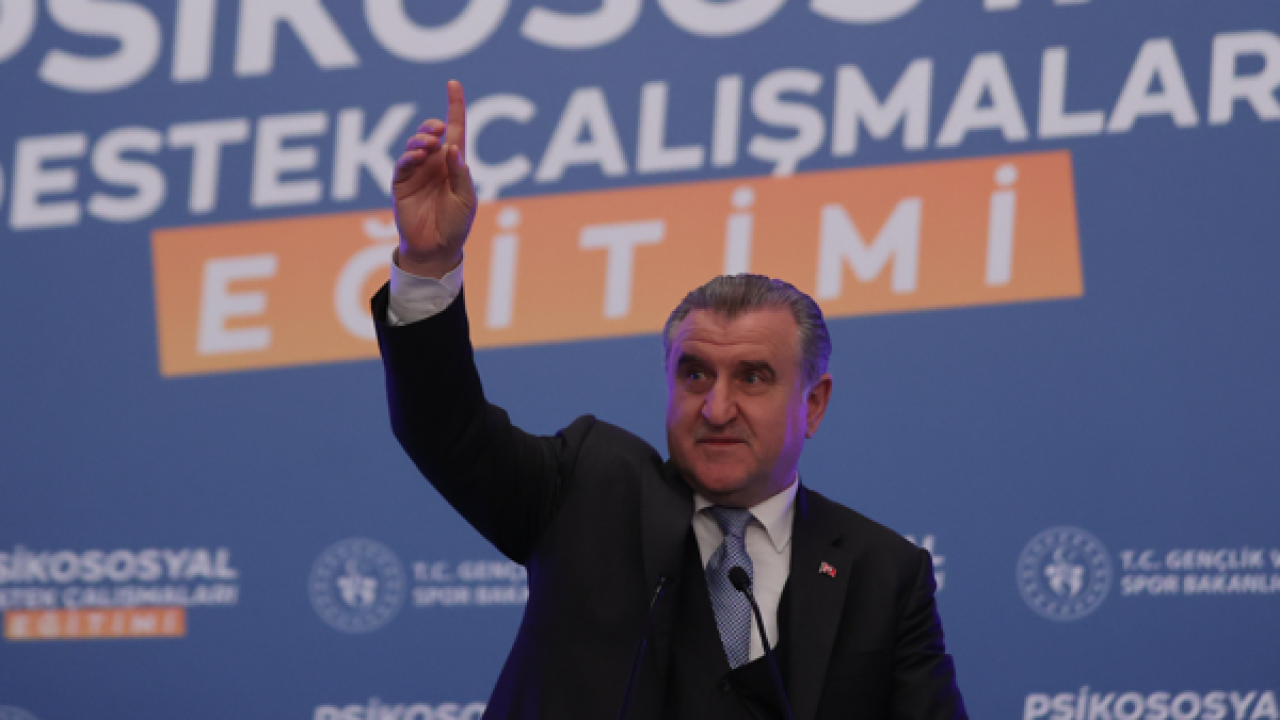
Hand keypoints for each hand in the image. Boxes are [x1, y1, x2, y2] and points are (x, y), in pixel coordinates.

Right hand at [393, 80, 476, 278]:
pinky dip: (410, 156)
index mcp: (454, 164)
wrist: (436, 249)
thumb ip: (460, 174)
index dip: (454, 106)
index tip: (453, 83)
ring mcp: (416, 172)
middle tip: (438, 132)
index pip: (456, 129)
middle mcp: (434, 163)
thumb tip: (452, 147)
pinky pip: (403, 164)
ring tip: (429, 146)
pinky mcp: (401, 184)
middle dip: (432, 126)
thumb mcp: (466, 199)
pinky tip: (419, 157)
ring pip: (414, 144)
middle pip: (431, 133)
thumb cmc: (456, 225)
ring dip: (421, 140)